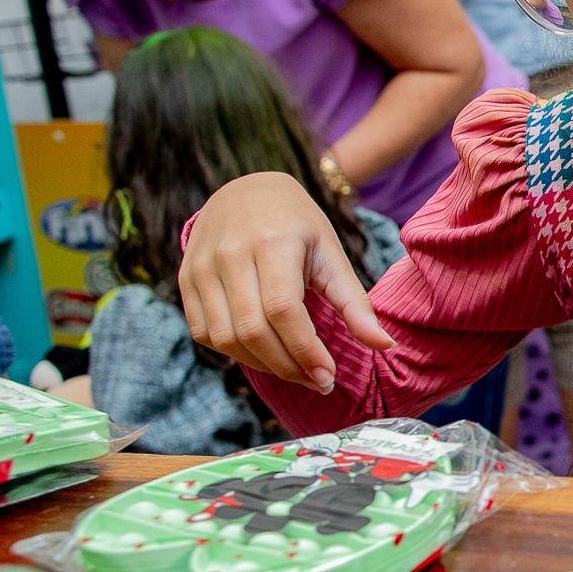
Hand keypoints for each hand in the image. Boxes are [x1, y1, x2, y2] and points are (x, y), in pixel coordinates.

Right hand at [178, 173, 394, 393]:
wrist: (247, 190)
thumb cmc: (297, 225)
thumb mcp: (331, 254)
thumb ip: (355, 303)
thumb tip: (387, 347)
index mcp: (273, 241)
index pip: (283, 310)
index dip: (305, 351)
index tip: (328, 377)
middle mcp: (230, 253)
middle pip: (253, 330)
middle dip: (287, 366)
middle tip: (316, 381)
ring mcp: (201, 266)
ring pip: (225, 337)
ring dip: (262, 365)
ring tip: (294, 369)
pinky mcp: (185, 278)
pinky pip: (203, 332)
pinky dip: (233, 352)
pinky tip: (263, 351)